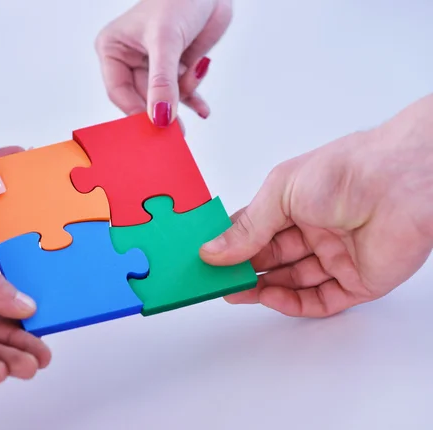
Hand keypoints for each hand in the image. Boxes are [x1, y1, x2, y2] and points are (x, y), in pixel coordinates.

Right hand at [96, 0, 232, 125]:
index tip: (154, 127)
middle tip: (177, 134)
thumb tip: (161, 118)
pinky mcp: (176, 66)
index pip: (119, 92)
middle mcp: (130, 58)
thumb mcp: (166, 41)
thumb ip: (163, 83)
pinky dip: (194, 100)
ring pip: (165, 97)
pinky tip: (203, 110)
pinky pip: (182, 92)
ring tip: (197, 97)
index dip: (136, 112)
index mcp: (114, 49)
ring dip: (184, 96)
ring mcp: (154, 64)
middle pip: (142, 99)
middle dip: (162, 111)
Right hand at [200, 94, 432, 316]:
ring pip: (291, 281)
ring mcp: (336, 257)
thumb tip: (213, 250)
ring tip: (232, 292)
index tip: (206, 258)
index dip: (231, 244)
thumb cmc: (346, 170)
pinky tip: (268, 296)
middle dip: (241, 270)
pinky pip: (321, 299)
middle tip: (214, 281)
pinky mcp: (358, 281)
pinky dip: (293, 302)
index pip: (255, 230)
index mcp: (296, 203)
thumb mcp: (280, 192)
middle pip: (270, 259)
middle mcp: (315, 230)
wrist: (402, 182)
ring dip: (261, 288)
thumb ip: (248, 227)